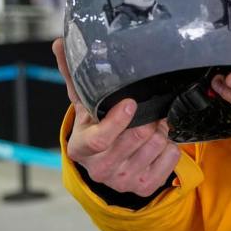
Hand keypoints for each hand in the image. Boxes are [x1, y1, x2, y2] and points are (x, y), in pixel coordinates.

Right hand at [51, 39, 180, 195]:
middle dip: (150, 117)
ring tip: (154, 124)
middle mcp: (100, 168)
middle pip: (137, 136)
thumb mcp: (85, 106)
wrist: (107, 165)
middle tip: (151, 108)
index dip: (118, 121)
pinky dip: (171, 146)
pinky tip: (159, 141)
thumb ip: (74, 76)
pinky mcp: (144, 187)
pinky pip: (171, 158)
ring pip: (157, 144)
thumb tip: (59, 43)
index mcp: (81, 148)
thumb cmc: (96, 129)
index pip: (99, 139)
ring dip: (162, 129)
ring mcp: (123, 181)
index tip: (131, 103)